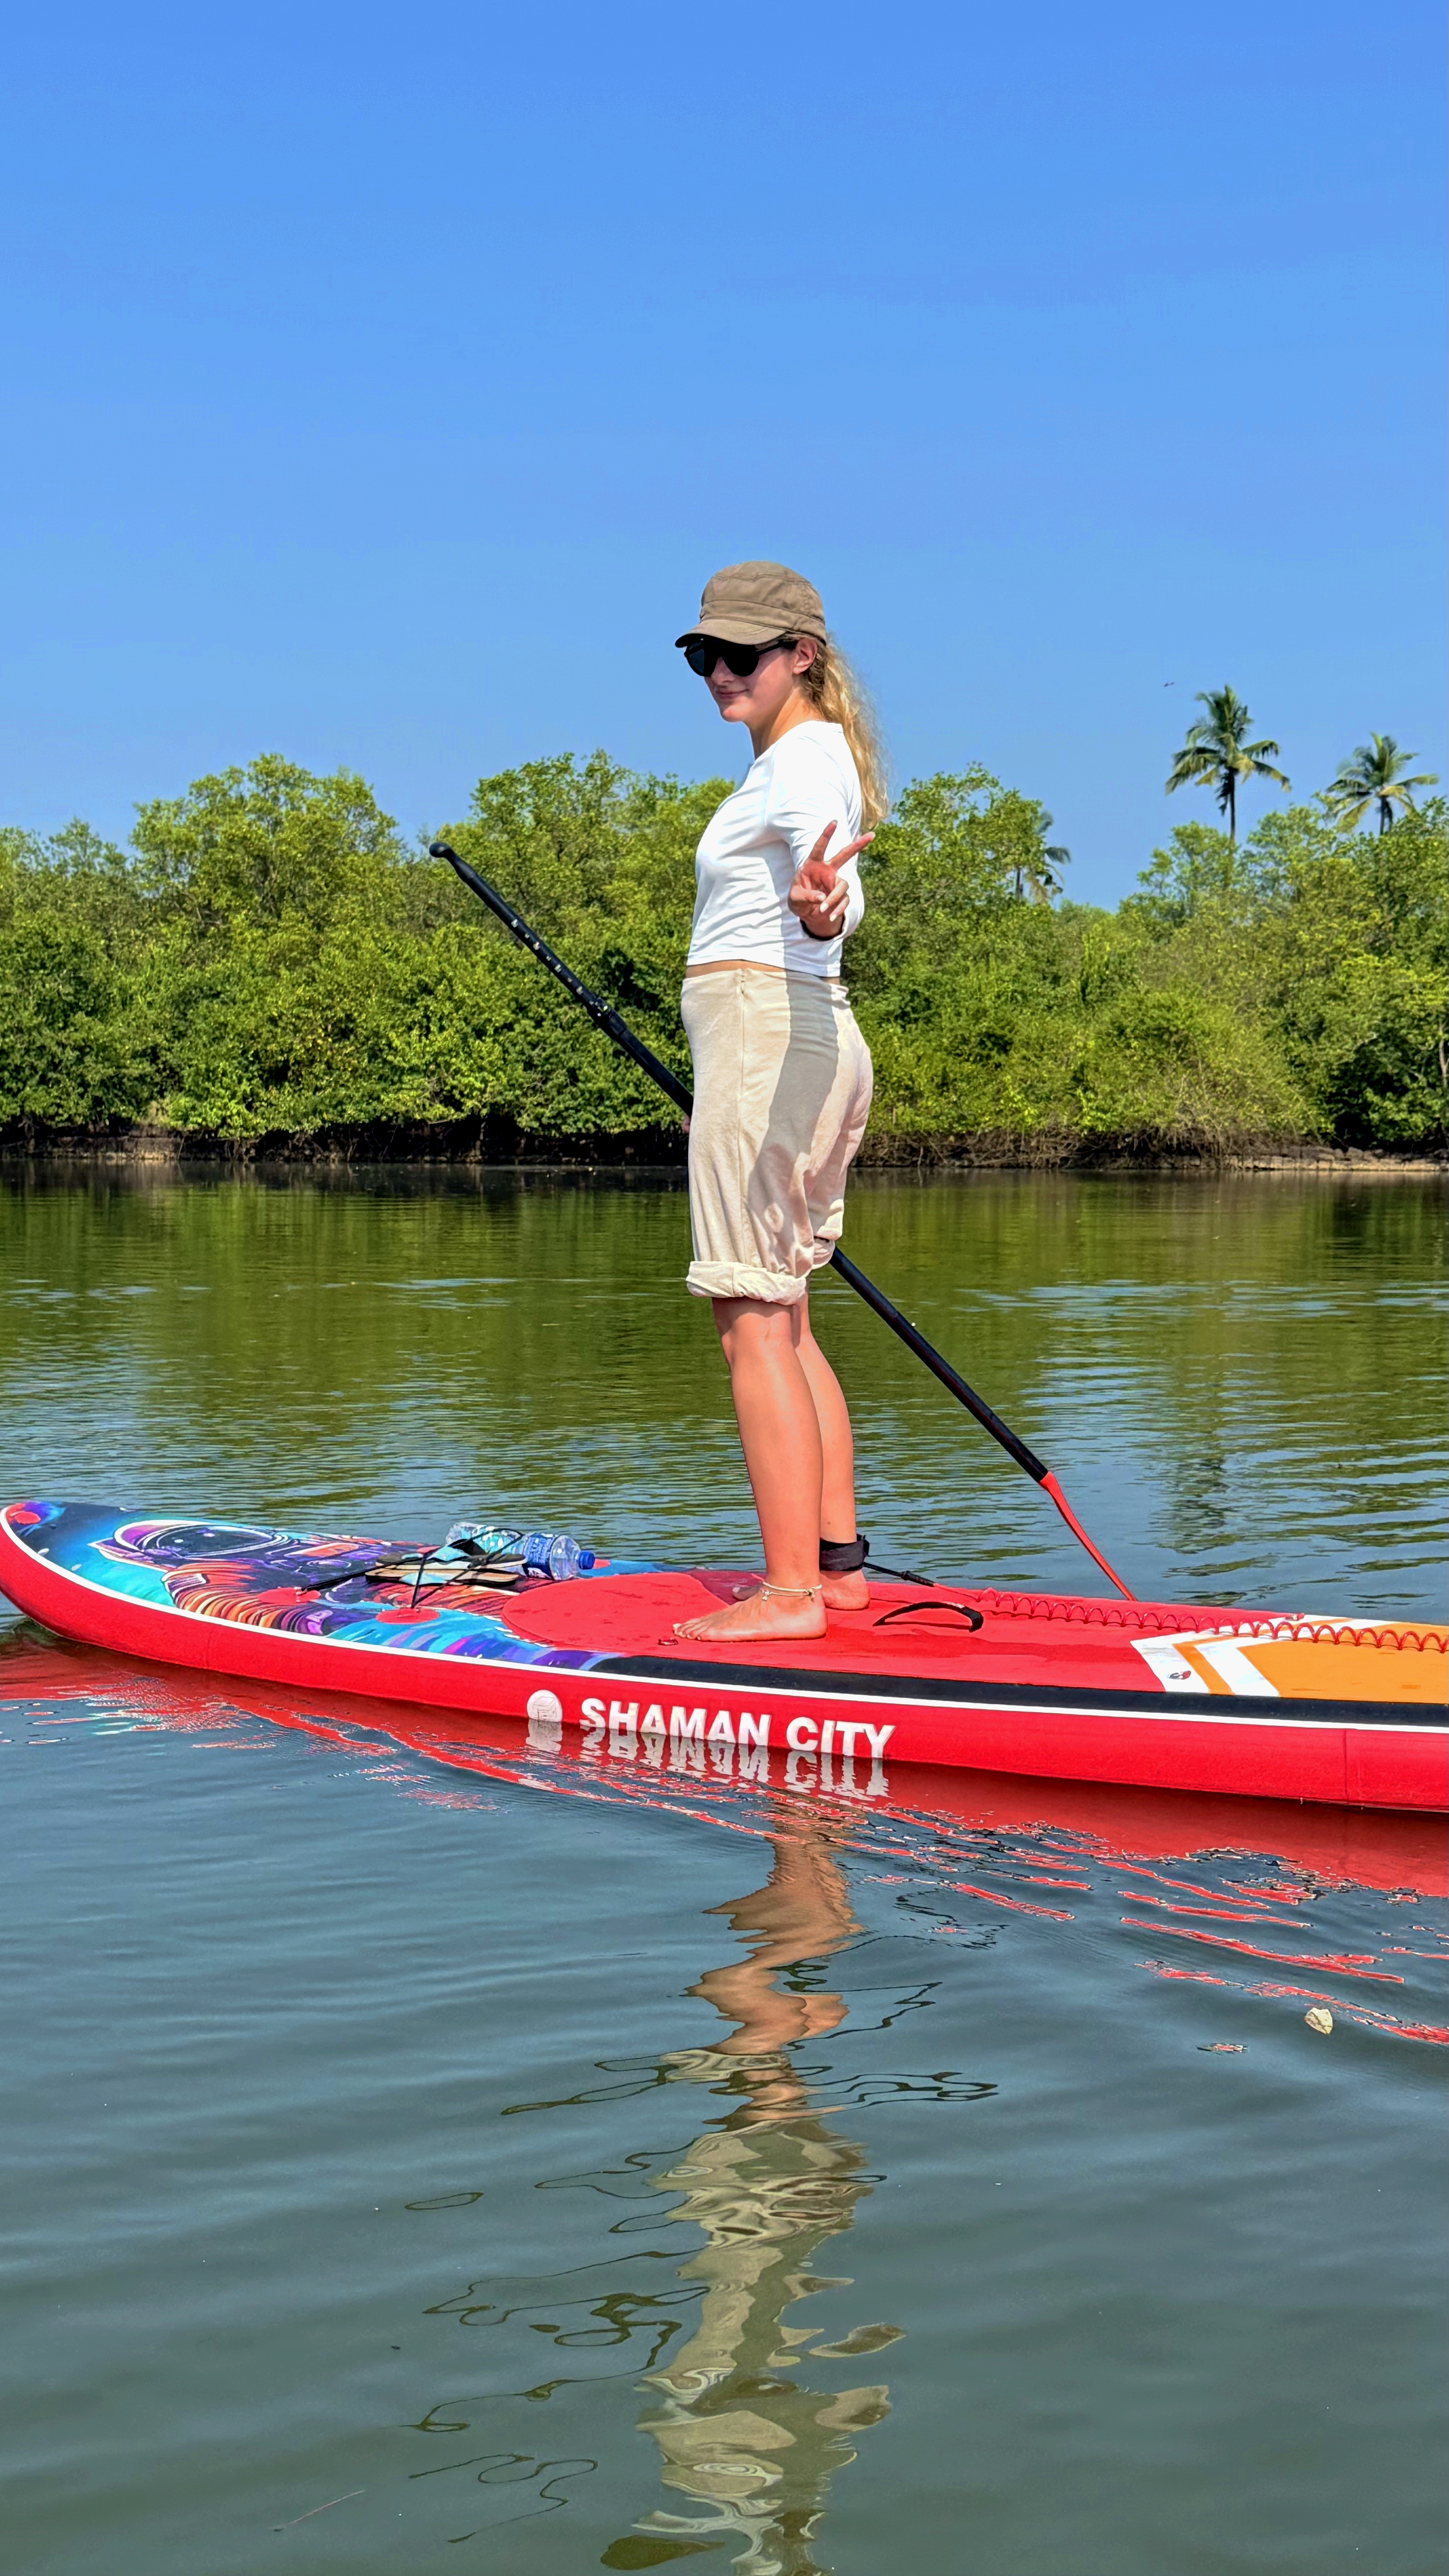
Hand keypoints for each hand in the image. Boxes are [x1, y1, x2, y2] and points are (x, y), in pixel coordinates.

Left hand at [787, 821, 872, 938]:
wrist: (805, 912)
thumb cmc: (797, 899)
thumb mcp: (796, 899)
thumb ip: (807, 897)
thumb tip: (822, 898)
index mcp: (813, 864)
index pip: (820, 847)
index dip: (826, 835)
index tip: (834, 822)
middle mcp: (827, 870)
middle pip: (844, 855)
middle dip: (858, 845)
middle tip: (872, 835)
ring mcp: (835, 881)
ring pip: (843, 886)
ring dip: (834, 898)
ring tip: (822, 910)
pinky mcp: (841, 895)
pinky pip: (844, 900)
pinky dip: (838, 909)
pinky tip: (831, 916)